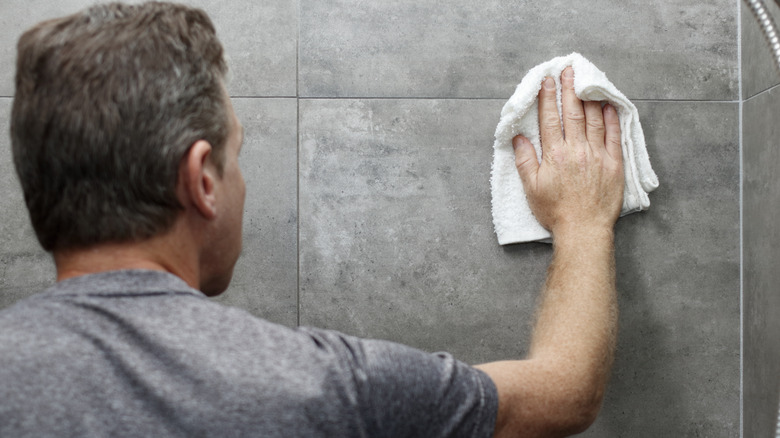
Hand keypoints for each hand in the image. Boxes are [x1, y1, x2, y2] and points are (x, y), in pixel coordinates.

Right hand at [513, 67, 623, 235]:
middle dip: (569, 89)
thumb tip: (519, 138)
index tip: (547, 80)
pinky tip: (609, 105)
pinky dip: (612, 118)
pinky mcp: (614, 164)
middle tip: (568, 70)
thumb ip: (525, 161)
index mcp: (555, 154)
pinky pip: (614, 135)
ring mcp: (598, 155)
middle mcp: (577, 150)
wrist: (583, 229)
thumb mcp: (531, 188)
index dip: (548, 97)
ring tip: (586, 81)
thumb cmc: (555, 211)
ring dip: (589, 98)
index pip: (550, 119)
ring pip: (593, 119)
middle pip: (572, 113)